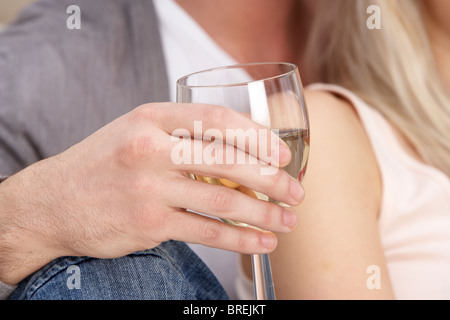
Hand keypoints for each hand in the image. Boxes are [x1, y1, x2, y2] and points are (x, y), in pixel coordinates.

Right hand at [0, 102, 303, 283]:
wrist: (53, 202)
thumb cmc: (103, 164)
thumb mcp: (136, 132)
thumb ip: (181, 134)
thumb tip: (238, 144)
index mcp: (151, 118)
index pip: (217, 119)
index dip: (257, 136)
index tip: (282, 154)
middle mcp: (151, 149)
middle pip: (228, 161)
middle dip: (271, 179)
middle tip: (295, 192)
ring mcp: (149, 188)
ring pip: (223, 201)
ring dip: (264, 214)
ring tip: (287, 222)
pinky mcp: (149, 224)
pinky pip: (207, 232)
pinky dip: (240, 239)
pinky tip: (261, 242)